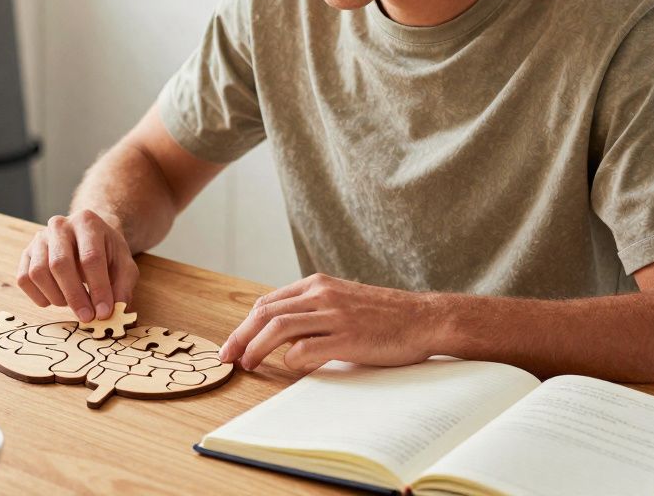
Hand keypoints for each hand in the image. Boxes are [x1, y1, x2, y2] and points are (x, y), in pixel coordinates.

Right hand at [15, 210, 139, 322]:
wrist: (88, 236)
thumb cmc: (107, 252)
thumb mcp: (124, 265)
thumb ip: (123, 287)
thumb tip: (112, 312)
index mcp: (87, 222)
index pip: (91, 258)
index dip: (98, 288)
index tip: (104, 312)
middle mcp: (59, 225)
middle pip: (60, 263)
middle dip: (75, 296)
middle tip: (87, 317)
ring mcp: (39, 238)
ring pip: (38, 272)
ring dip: (56, 296)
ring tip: (71, 303)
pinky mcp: (27, 253)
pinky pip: (24, 278)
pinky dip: (39, 296)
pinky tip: (56, 298)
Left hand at [218, 273, 444, 371]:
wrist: (425, 318)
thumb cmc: (385, 316)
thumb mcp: (343, 302)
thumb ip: (313, 311)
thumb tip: (280, 333)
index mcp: (318, 284)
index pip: (268, 302)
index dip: (245, 325)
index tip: (233, 345)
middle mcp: (322, 294)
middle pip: (265, 313)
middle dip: (240, 336)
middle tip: (227, 357)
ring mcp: (335, 315)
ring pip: (278, 328)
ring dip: (256, 348)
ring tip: (247, 365)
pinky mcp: (348, 337)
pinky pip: (305, 350)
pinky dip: (291, 361)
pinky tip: (291, 368)